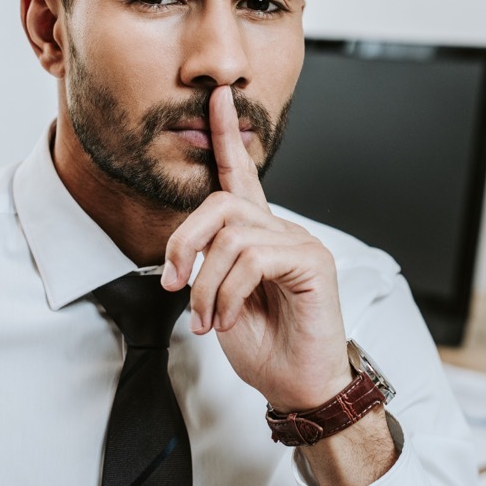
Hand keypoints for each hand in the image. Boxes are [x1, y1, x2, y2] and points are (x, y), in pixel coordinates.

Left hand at [161, 85, 351, 412]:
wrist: (300, 387)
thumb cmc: (266, 347)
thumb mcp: (219, 303)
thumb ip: (207, 268)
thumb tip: (182, 258)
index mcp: (258, 236)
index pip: (242, 176)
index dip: (227, 136)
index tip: (216, 98)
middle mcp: (280, 230)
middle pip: (220, 203)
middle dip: (184, 243)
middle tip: (174, 285)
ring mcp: (299, 243)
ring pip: (231, 235)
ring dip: (206, 284)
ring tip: (208, 319)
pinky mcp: (312, 261)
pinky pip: (253, 259)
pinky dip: (228, 294)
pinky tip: (230, 319)